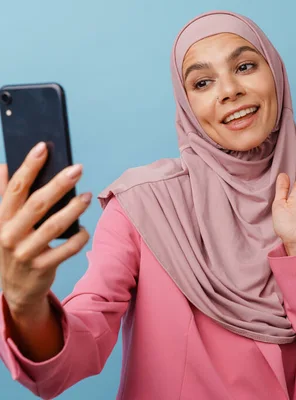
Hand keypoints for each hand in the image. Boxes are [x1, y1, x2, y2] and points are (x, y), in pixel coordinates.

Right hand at [0, 143, 89, 320]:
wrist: (15, 290)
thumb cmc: (14, 246)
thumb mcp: (2, 222)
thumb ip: (3, 195)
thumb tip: (4, 166)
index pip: (15, 187)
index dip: (28, 166)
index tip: (43, 147)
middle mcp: (9, 234)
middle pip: (36, 204)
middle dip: (58, 184)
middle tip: (77, 168)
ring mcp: (24, 252)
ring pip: (52, 226)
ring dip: (72, 209)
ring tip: (87, 196)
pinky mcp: (41, 268)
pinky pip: (65, 251)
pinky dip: (77, 239)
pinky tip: (85, 229)